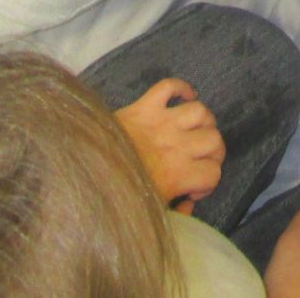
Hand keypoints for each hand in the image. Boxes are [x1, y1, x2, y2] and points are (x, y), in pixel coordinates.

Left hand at [113, 79, 224, 211]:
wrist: (84, 171)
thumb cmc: (118, 192)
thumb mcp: (150, 212)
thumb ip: (174, 212)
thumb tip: (187, 205)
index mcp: (177, 174)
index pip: (214, 173)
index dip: (209, 183)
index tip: (192, 189)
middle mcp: (175, 145)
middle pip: (214, 140)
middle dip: (213, 152)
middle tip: (200, 161)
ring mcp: (161, 121)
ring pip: (200, 112)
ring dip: (204, 122)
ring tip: (195, 132)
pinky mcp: (145, 106)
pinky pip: (170, 86)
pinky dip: (181, 88)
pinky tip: (186, 97)